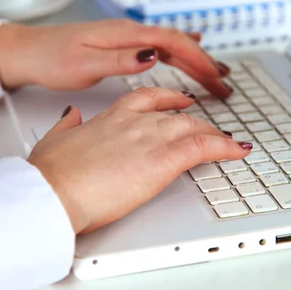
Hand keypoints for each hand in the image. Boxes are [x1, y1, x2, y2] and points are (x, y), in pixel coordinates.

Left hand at [0, 19, 231, 97]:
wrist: (29, 52)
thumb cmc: (52, 58)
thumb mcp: (84, 64)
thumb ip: (120, 60)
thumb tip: (152, 56)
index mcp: (125, 36)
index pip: (172, 43)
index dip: (198, 60)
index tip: (216, 77)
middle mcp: (130, 34)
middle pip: (178, 44)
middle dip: (204, 63)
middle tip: (225, 84)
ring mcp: (128, 40)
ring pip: (172, 47)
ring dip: (195, 62)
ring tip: (216, 78)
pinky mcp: (123, 48)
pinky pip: (160, 49)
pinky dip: (179, 57)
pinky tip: (187, 60)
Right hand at [27, 87, 251, 233]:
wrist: (54, 190)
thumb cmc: (52, 174)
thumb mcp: (54, 140)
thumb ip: (68, 125)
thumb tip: (72, 116)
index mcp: (110, 117)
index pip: (146, 99)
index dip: (168, 99)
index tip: (179, 101)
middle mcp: (134, 122)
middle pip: (176, 115)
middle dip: (195, 121)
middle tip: (210, 127)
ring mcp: (150, 138)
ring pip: (194, 128)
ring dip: (214, 135)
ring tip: (229, 142)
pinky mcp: (163, 159)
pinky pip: (205, 147)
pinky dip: (226, 147)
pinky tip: (238, 150)